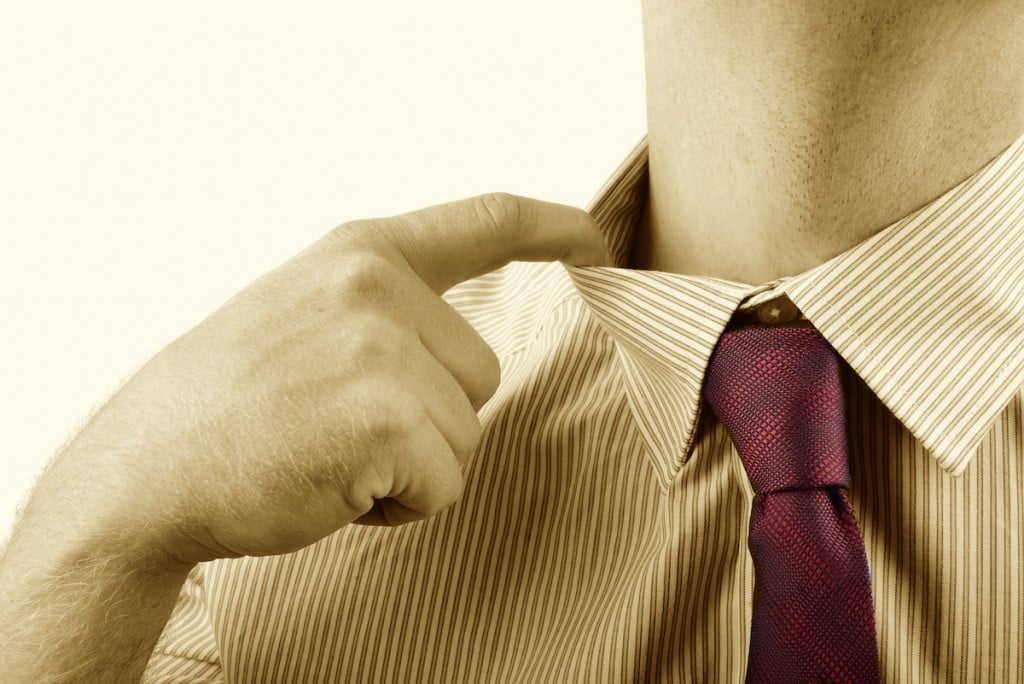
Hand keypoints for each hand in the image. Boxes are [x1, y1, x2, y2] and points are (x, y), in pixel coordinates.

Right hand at [69, 193, 610, 563]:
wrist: (146, 472)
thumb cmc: (226, 405)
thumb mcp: (301, 317)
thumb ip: (382, 315)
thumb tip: (457, 355)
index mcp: (359, 254)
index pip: (484, 221)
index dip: (553, 229)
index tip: (595, 243)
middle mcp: (375, 286)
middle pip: (482, 371)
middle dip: (428, 417)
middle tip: (338, 426)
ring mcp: (381, 347)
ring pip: (466, 431)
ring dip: (412, 463)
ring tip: (328, 454)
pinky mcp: (386, 416)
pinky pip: (445, 482)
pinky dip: (401, 505)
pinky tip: (333, 487)